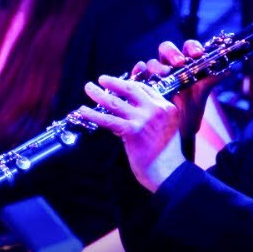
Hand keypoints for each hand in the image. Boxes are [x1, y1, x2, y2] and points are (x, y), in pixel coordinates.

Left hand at [79, 74, 185, 192]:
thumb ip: (152, 116)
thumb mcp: (166, 128)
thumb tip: (128, 110)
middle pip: (130, 89)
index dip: (129, 84)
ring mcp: (144, 119)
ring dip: (99, 94)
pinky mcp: (132, 131)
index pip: (145, 89)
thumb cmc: (165, 154)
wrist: (169, 172)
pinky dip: (93, 114)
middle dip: (113, 82)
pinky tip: (83, 110)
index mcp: (166, 107)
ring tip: (88, 88)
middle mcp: (156, 109)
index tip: (117, 84)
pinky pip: (108, 120)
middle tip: (101, 79)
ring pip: (115, 102)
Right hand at [140, 40, 219, 138]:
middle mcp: (170, 67)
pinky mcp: (143, 85)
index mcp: (187, 65)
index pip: (188, 47)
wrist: (177, 132)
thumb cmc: (189, 112)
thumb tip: (227, 71)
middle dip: (172, 53)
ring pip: (152, 62)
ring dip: (157, 66)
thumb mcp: (201, 98)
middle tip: (179, 63)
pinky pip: (138, 73)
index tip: (198, 54)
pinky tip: (140, 73)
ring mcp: (155, 75)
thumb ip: (210, 82)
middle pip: (167, 49)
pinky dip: (138, 71)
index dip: (192, 47)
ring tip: (164, 75)